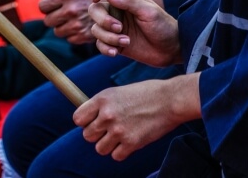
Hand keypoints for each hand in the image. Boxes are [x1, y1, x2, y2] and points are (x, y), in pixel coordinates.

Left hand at [39, 0, 96, 44]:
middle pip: (48, 21)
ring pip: (58, 31)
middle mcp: (71, 11)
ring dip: (63, 27)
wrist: (125, 5)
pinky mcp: (85, 36)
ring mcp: (78, 25)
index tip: (50, 5)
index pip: (43, 5)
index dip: (46, 6)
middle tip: (61, 13)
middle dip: (53, 17)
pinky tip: (82, 26)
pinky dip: (74, 34)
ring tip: (73, 20)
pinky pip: (70, 39)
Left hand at [73, 77, 197, 160]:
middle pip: (87, 135)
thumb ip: (101, 105)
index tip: (92, 122)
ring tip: (119, 136)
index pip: (78, 119)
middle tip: (109, 129)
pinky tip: (130, 141)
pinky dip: (122, 152)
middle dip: (97, 134)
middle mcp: (107, 115)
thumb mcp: (117, 92)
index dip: (84, 122)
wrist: (170, 99)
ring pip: (100, 148)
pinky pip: (116, 156)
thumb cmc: (145, 93)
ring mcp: (119, 130)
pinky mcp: (132, 143)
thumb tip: (88, 118)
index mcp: (102, 99)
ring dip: (108, 145)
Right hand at [88, 0, 180, 66]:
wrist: (171, 50)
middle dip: (103, 20)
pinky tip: (117, 52)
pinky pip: (99, 44)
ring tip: (127, 41)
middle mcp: (116, 11)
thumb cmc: (164, 26)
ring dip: (109, 37)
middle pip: (95, 10)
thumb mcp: (149, 11)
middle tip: (119, 27)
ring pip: (96, 29)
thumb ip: (129, 2)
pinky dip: (106, 48)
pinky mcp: (113, 43)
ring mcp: (113, 27)